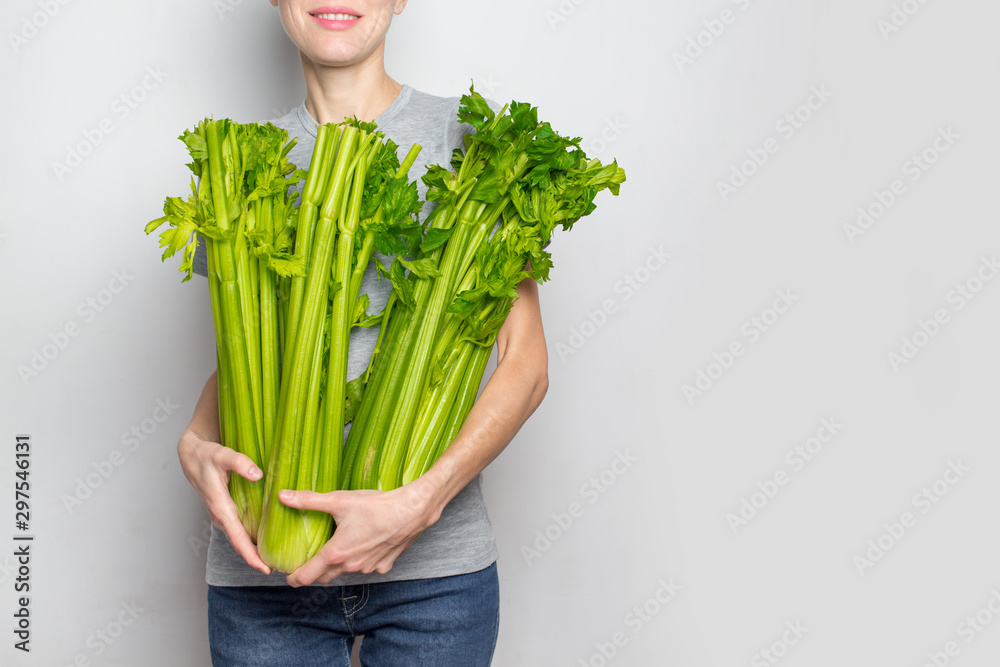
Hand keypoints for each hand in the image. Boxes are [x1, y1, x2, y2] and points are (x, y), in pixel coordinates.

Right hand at [177, 430, 270, 574]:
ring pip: (239, 537)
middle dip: (256, 558)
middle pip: (240, 543)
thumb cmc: (206, 456)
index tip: (264, 568)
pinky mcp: (226, 511)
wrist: (191, 455)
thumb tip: (257, 474)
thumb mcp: (222, 455)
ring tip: (275, 559)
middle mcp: (221, 515)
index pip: (237, 537)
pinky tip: (266, 539)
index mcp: (220, 507)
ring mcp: (223, 515)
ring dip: (254, 549)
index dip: (250, 554)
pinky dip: (251, 538)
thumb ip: (239, 463)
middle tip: (279, 568)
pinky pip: (239, 529)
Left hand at [277, 478, 442, 586]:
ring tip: (338, 546)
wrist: (411, 511)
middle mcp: (351, 566)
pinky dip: (361, 559)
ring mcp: (369, 568)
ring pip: (346, 571)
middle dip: (314, 571)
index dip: (293, 577)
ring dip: (339, 564)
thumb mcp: (339, 500)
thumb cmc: (377, 506)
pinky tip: (364, 544)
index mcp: (336, 553)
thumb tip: (283, 496)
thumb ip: (309, 500)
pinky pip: (367, 567)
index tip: (287, 574)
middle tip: (309, 558)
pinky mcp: (384, 566)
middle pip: (324, 577)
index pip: (306, 576)